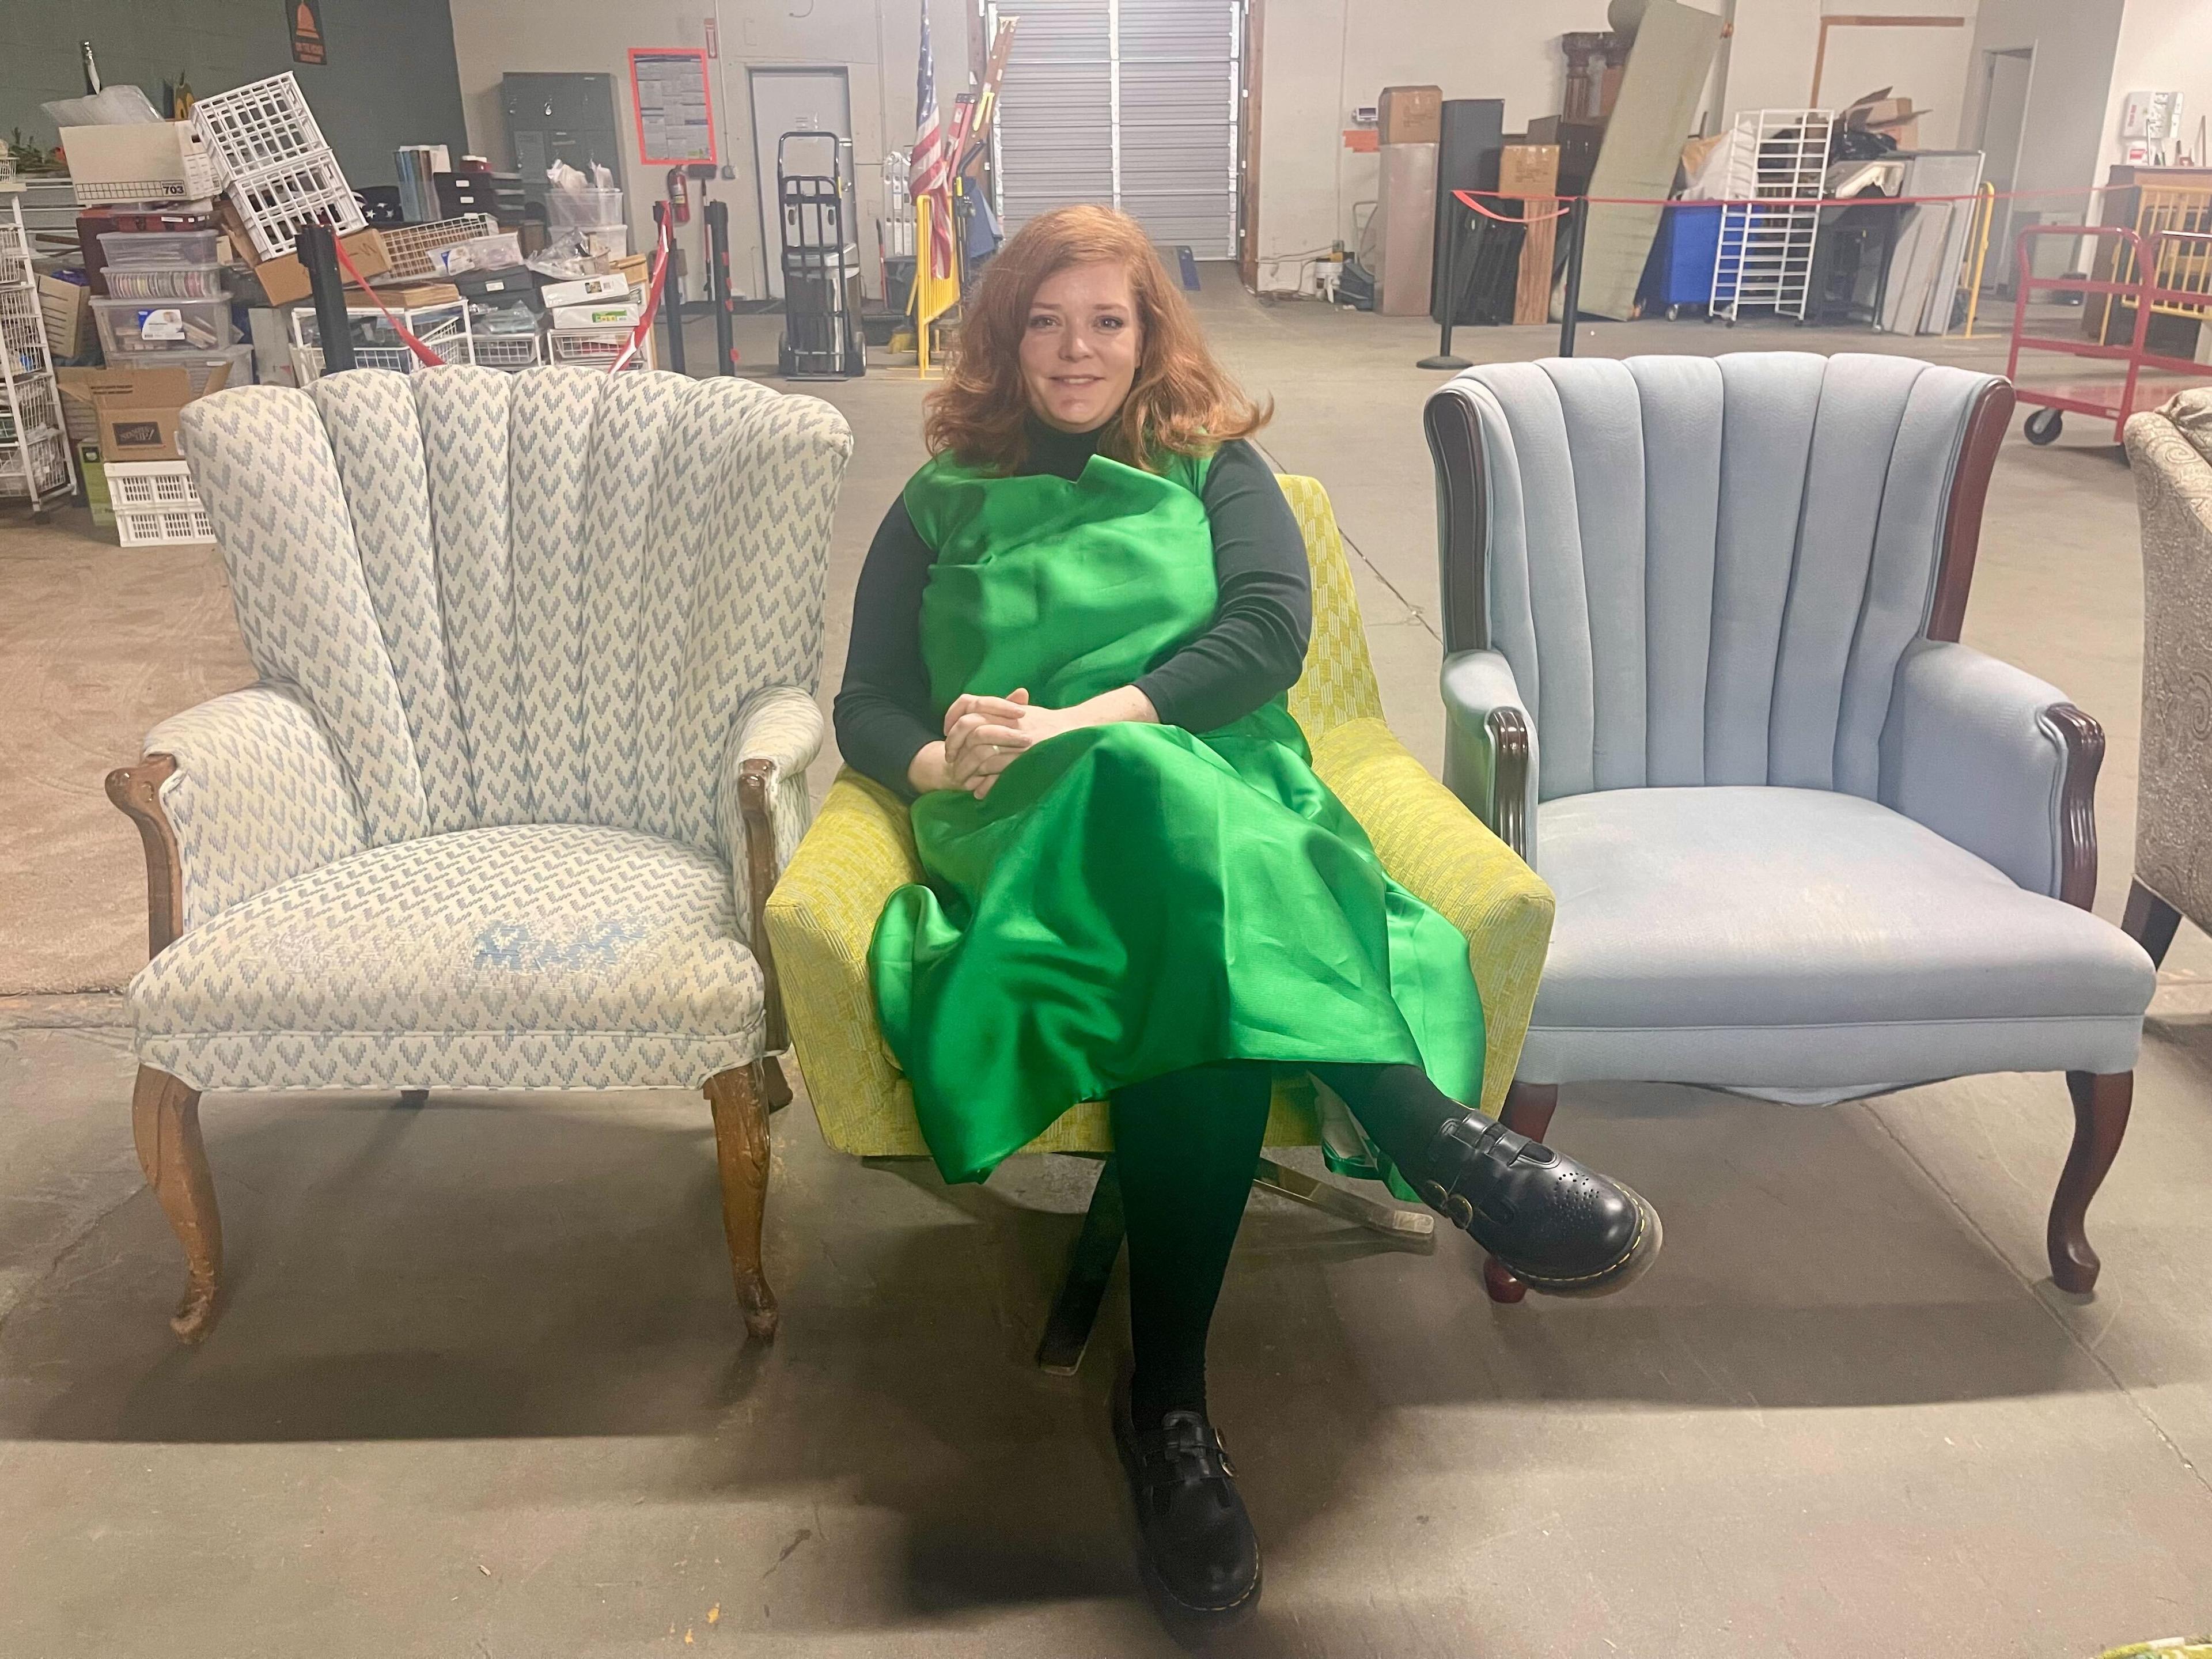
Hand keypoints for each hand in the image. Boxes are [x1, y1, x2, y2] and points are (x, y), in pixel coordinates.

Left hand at [935, 685, 1159, 799]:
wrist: (1078, 731)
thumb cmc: (1049, 724)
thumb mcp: (1025, 713)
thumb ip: (1002, 711)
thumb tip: (972, 716)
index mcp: (1006, 708)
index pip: (969, 705)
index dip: (953, 719)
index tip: (946, 734)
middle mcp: (1010, 722)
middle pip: (971, 731)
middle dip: (956, 748)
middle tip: (950, 762)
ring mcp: (1018, 742)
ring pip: (982, 753)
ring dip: (968, 770)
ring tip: (963, 781)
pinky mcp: (1026, 760)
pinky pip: (999, 773)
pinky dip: (986, 784)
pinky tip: (980, 792)